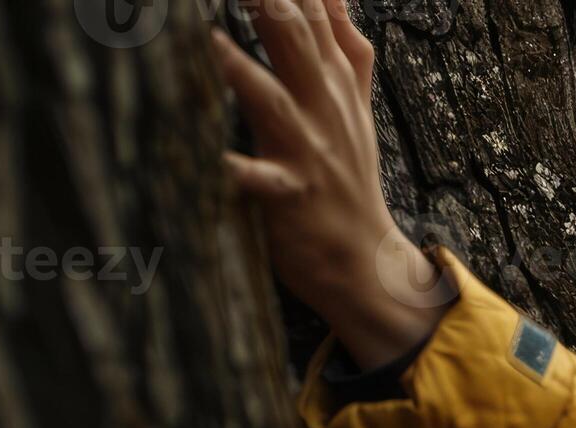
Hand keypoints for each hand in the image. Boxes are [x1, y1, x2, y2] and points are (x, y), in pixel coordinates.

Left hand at [218, 0, 445, 369]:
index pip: (315, 12)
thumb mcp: (355, 101)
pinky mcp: (289, 195)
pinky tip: (216, 160)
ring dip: (243, 74)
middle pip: (296, 41)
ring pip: (274, 101)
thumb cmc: (349, 173)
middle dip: (270, 5)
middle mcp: (323, 106)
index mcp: (335, 79)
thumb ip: (345, 44)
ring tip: (212, 42)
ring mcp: (308, 150)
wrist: (363, 255)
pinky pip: (260, 182)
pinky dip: (238, 173)